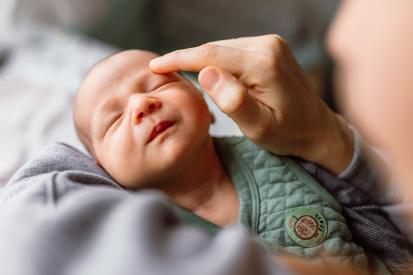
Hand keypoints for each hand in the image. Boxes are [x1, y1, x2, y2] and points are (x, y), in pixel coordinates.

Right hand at [149, 35, 353, 173]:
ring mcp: (271, 44)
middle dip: (188, 60)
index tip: (156, 65)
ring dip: (203, 63)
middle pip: (215, 49)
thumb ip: (234, 102)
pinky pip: (234, 51)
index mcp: (264, 64)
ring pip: (223, 49)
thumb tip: (206, 73)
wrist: (316, 128)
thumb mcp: (260, 127)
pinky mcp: (270, 47)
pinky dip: (218, 62)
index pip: (210, 55)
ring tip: (186, 79)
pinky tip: (212, 76)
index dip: (179, 58)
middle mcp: (268, 46)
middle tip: (164, 74)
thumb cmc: (288, 134)